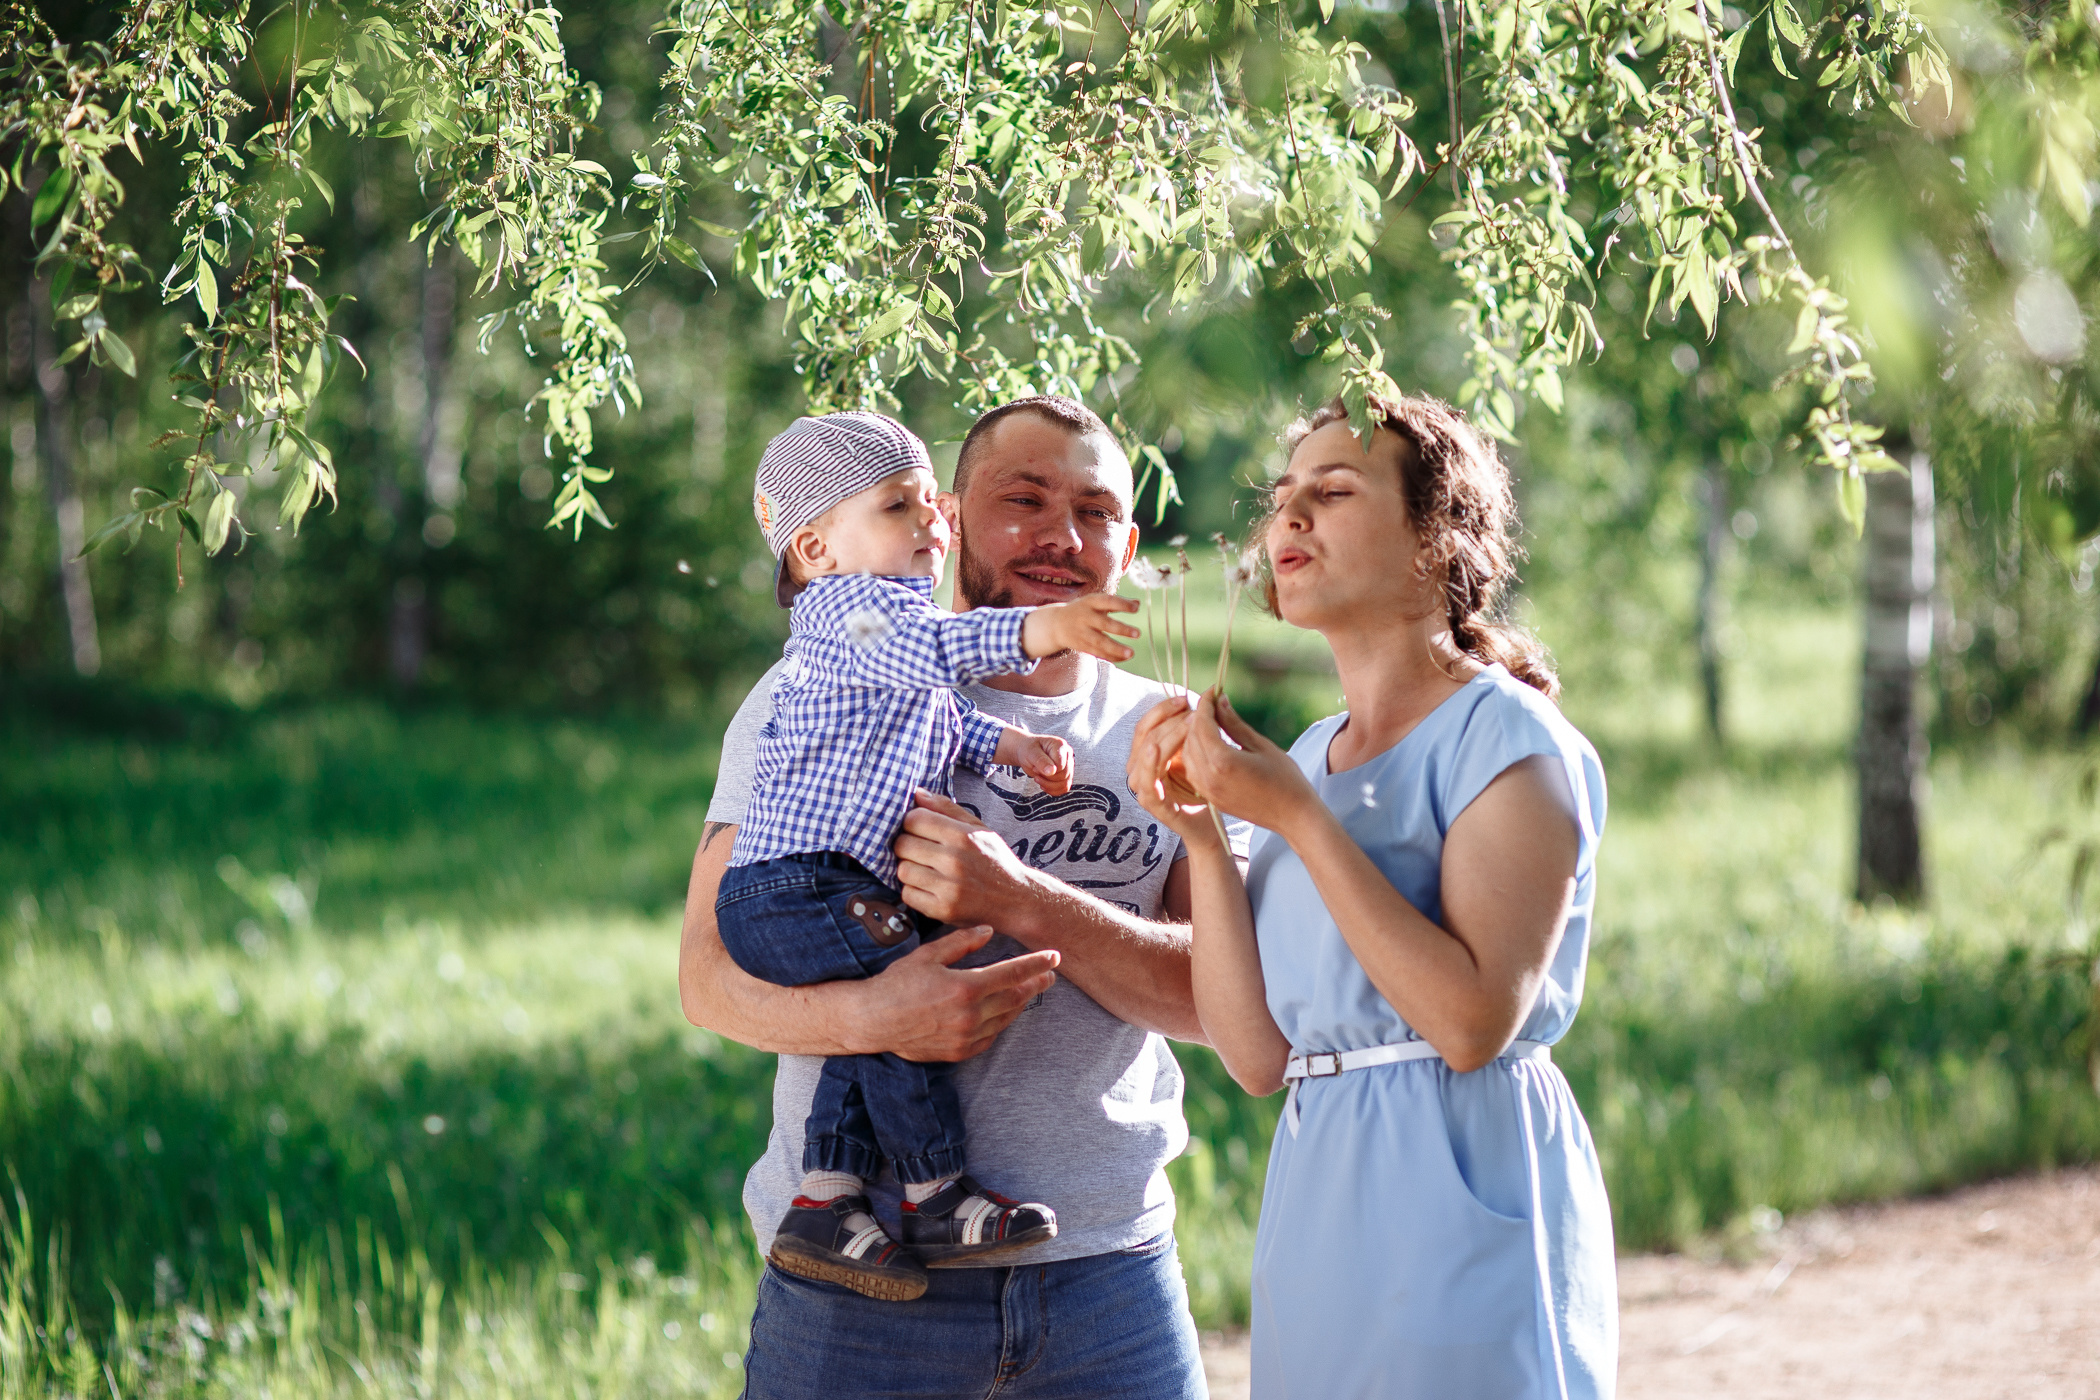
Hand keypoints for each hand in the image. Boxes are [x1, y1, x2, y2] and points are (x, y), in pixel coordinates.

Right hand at [855, 925, 1060, 1061]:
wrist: (874, 1021)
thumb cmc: (897, 983)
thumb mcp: (928, 955)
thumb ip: (962, 942)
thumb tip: (989, 931)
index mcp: (965, 987)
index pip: (1012, 973)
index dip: (1036, 964)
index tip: (1053, 957)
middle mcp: (970, 1015)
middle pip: (1015, 998)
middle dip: (1035, 984)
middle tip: (1050, 975)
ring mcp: (966, 1037)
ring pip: (1005, 1018)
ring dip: (1020, 1003)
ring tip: (1029, 991)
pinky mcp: (959, 1052)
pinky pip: (990, 1037)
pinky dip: (1001, 1023)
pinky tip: (1004, 1013)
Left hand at [893, 790, 1049, 932]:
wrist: (1017, 900)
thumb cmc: (995, 860)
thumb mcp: (978, 828)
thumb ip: (946, 808)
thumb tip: (916, 793)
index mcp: (962, 835)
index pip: (914, 819)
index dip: (911, 823)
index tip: (919, 829)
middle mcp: (954, 860)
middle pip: (903, 845)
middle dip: (907, 846)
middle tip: (920, 851)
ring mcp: (948, 887)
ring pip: (902, 871)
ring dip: (909, 869)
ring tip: (925, 869)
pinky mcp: (943, 910)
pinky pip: (908, 895)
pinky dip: (913, 891)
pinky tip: (928, 887)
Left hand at [996, 729, 1073, 795]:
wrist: (1026, 752)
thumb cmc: (1028, 749)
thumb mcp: (1031, 753)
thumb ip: (1041, 761)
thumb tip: (1052, 771)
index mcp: (1060, 745)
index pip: (1060, 765)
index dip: (1047, 770)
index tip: (1035, 767)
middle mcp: (1067, 755)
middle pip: (1064, 775)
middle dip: (1047, 778)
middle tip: (1035, 771)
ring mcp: (1068, 765)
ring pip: (1065, 783)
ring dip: (1049, 785)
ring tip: (1038, 778)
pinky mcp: (1066, 775)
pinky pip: (1064, 788)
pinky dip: (1053, 790)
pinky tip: (1043, 784)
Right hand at [1022, 594, 1139, 662]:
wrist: (1055, 624)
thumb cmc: (1083, 610)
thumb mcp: (1096, 602)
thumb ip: (1117, 603)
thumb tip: (1138, 603)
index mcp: (1090, 602)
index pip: (1107, 601)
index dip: (1122, 604)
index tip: (1136, 608)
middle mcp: (1085, 617)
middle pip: (1104, 624)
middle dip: (1120, 629)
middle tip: (1138, 633)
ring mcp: (1082, 633)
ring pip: (1100, 642)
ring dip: (1116, 649)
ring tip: (1131, 653)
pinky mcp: (1082, 646)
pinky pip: (1098, 653)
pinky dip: (1111, 657)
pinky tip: (1125, 658)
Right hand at [1126, 695, 1219, 847]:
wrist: (1208, 824)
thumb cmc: (1201, 788)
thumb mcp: (1193, 754)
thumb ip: (1186, 732)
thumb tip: (1190, 699)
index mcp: (1145, 756)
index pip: (1146, 724)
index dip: (1163, 709)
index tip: (1185, 698)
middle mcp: (1138, 769)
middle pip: (1146, 734)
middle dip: (1169, 719)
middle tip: (1193, 710)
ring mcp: (1141, 787)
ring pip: (1147, 751)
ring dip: (1168, 734)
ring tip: (1189, 723)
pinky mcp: (1150, 802)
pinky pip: (1146, 779)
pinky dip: (1149, 762)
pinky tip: (1156, 748)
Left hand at [1181, 691, 1318, 833]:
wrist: (1293, 817)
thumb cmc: (1285, 779)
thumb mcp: (1261, 745)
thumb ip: (1234, 723)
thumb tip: (1219, 701)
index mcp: (1222, 761)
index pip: (1202, 723)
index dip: (1205, 704)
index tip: (1213, 691)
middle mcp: (1208, 777)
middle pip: (1190, 737)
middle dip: (1198, 717)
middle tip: (1212, 703)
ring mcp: (1207, 790)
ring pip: (1187, 754)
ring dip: (1193, 735)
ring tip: (1210, 721)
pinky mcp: (1210, 798)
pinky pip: (1192, 770)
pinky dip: (1195, 753)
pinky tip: (1209, 744)